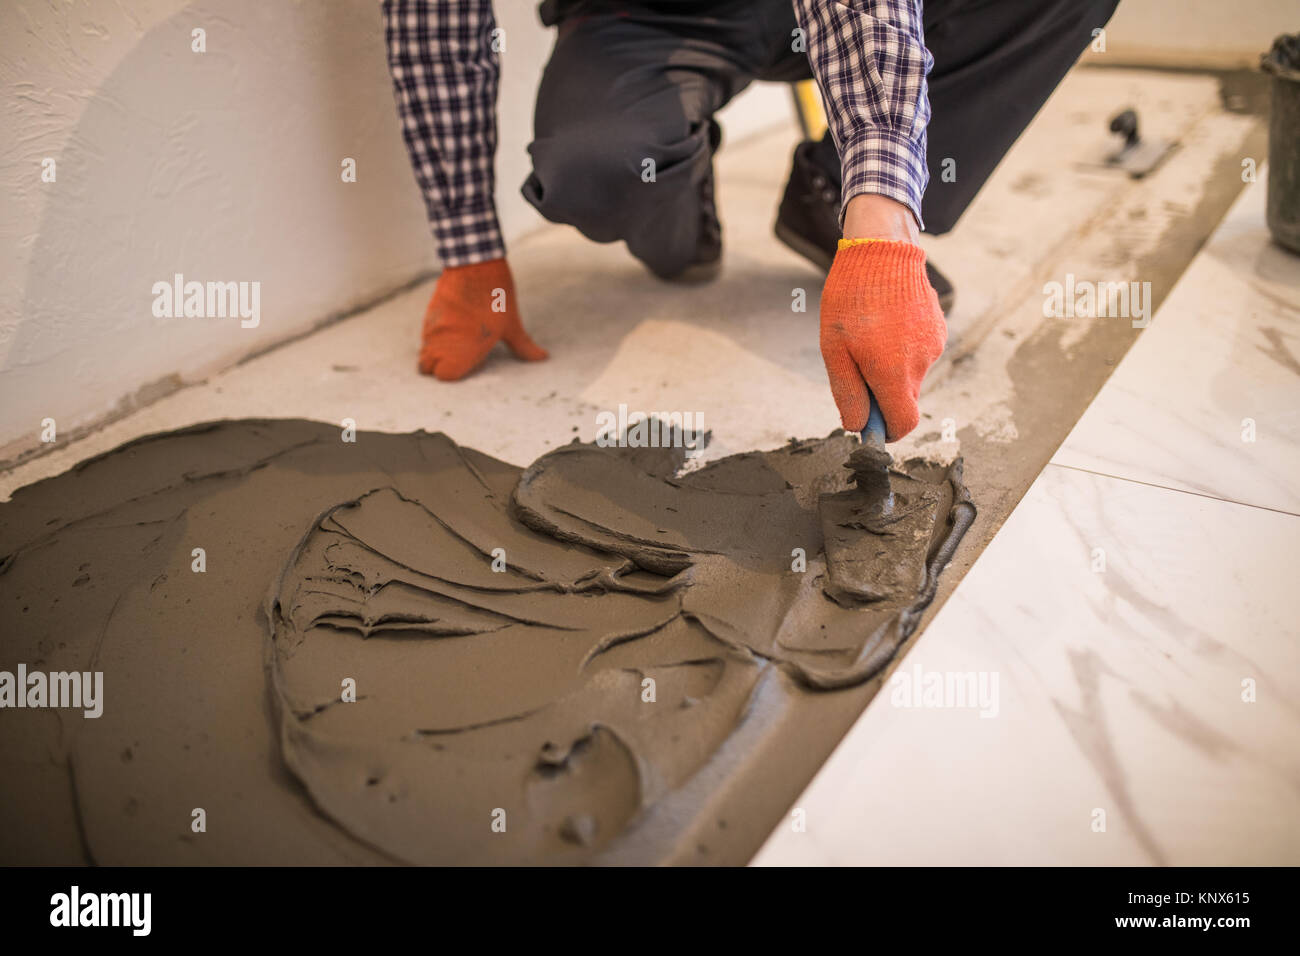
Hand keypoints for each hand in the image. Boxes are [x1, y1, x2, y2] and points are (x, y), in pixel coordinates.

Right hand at [419, 258, 547, 379]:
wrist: (475, 265)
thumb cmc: (496, 297)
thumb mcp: (512, 324)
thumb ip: (523, 346)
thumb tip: (542, 358)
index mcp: (464, 350)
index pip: (444, 376)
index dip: (453, 373)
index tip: (467, 365)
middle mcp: (443, 342)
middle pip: (427, 368)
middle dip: (438, 367)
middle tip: (457, 358)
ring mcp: (433, 327)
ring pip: (424, 351)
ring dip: (435, 351)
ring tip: (455, 342)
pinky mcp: (429, 313)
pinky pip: (425, 334)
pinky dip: (433, 336)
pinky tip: (451, 326)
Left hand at [819, 231, 946, 441]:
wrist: (883, 248)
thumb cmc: (852, 297)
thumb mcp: (834, 349)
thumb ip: (848, 393)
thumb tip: (857, 426)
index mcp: (894, 372)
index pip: (903, 424)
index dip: (885, 431)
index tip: (868, 424)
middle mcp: (921, 363)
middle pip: (905, 400)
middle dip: (882, 395)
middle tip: (856, 366)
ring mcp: (934, 345)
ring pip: (910, 376)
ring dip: (891, 368)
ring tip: (869, 335)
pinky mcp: (938, 329)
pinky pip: (918, 353)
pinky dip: (902, 349)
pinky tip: (885, 323)